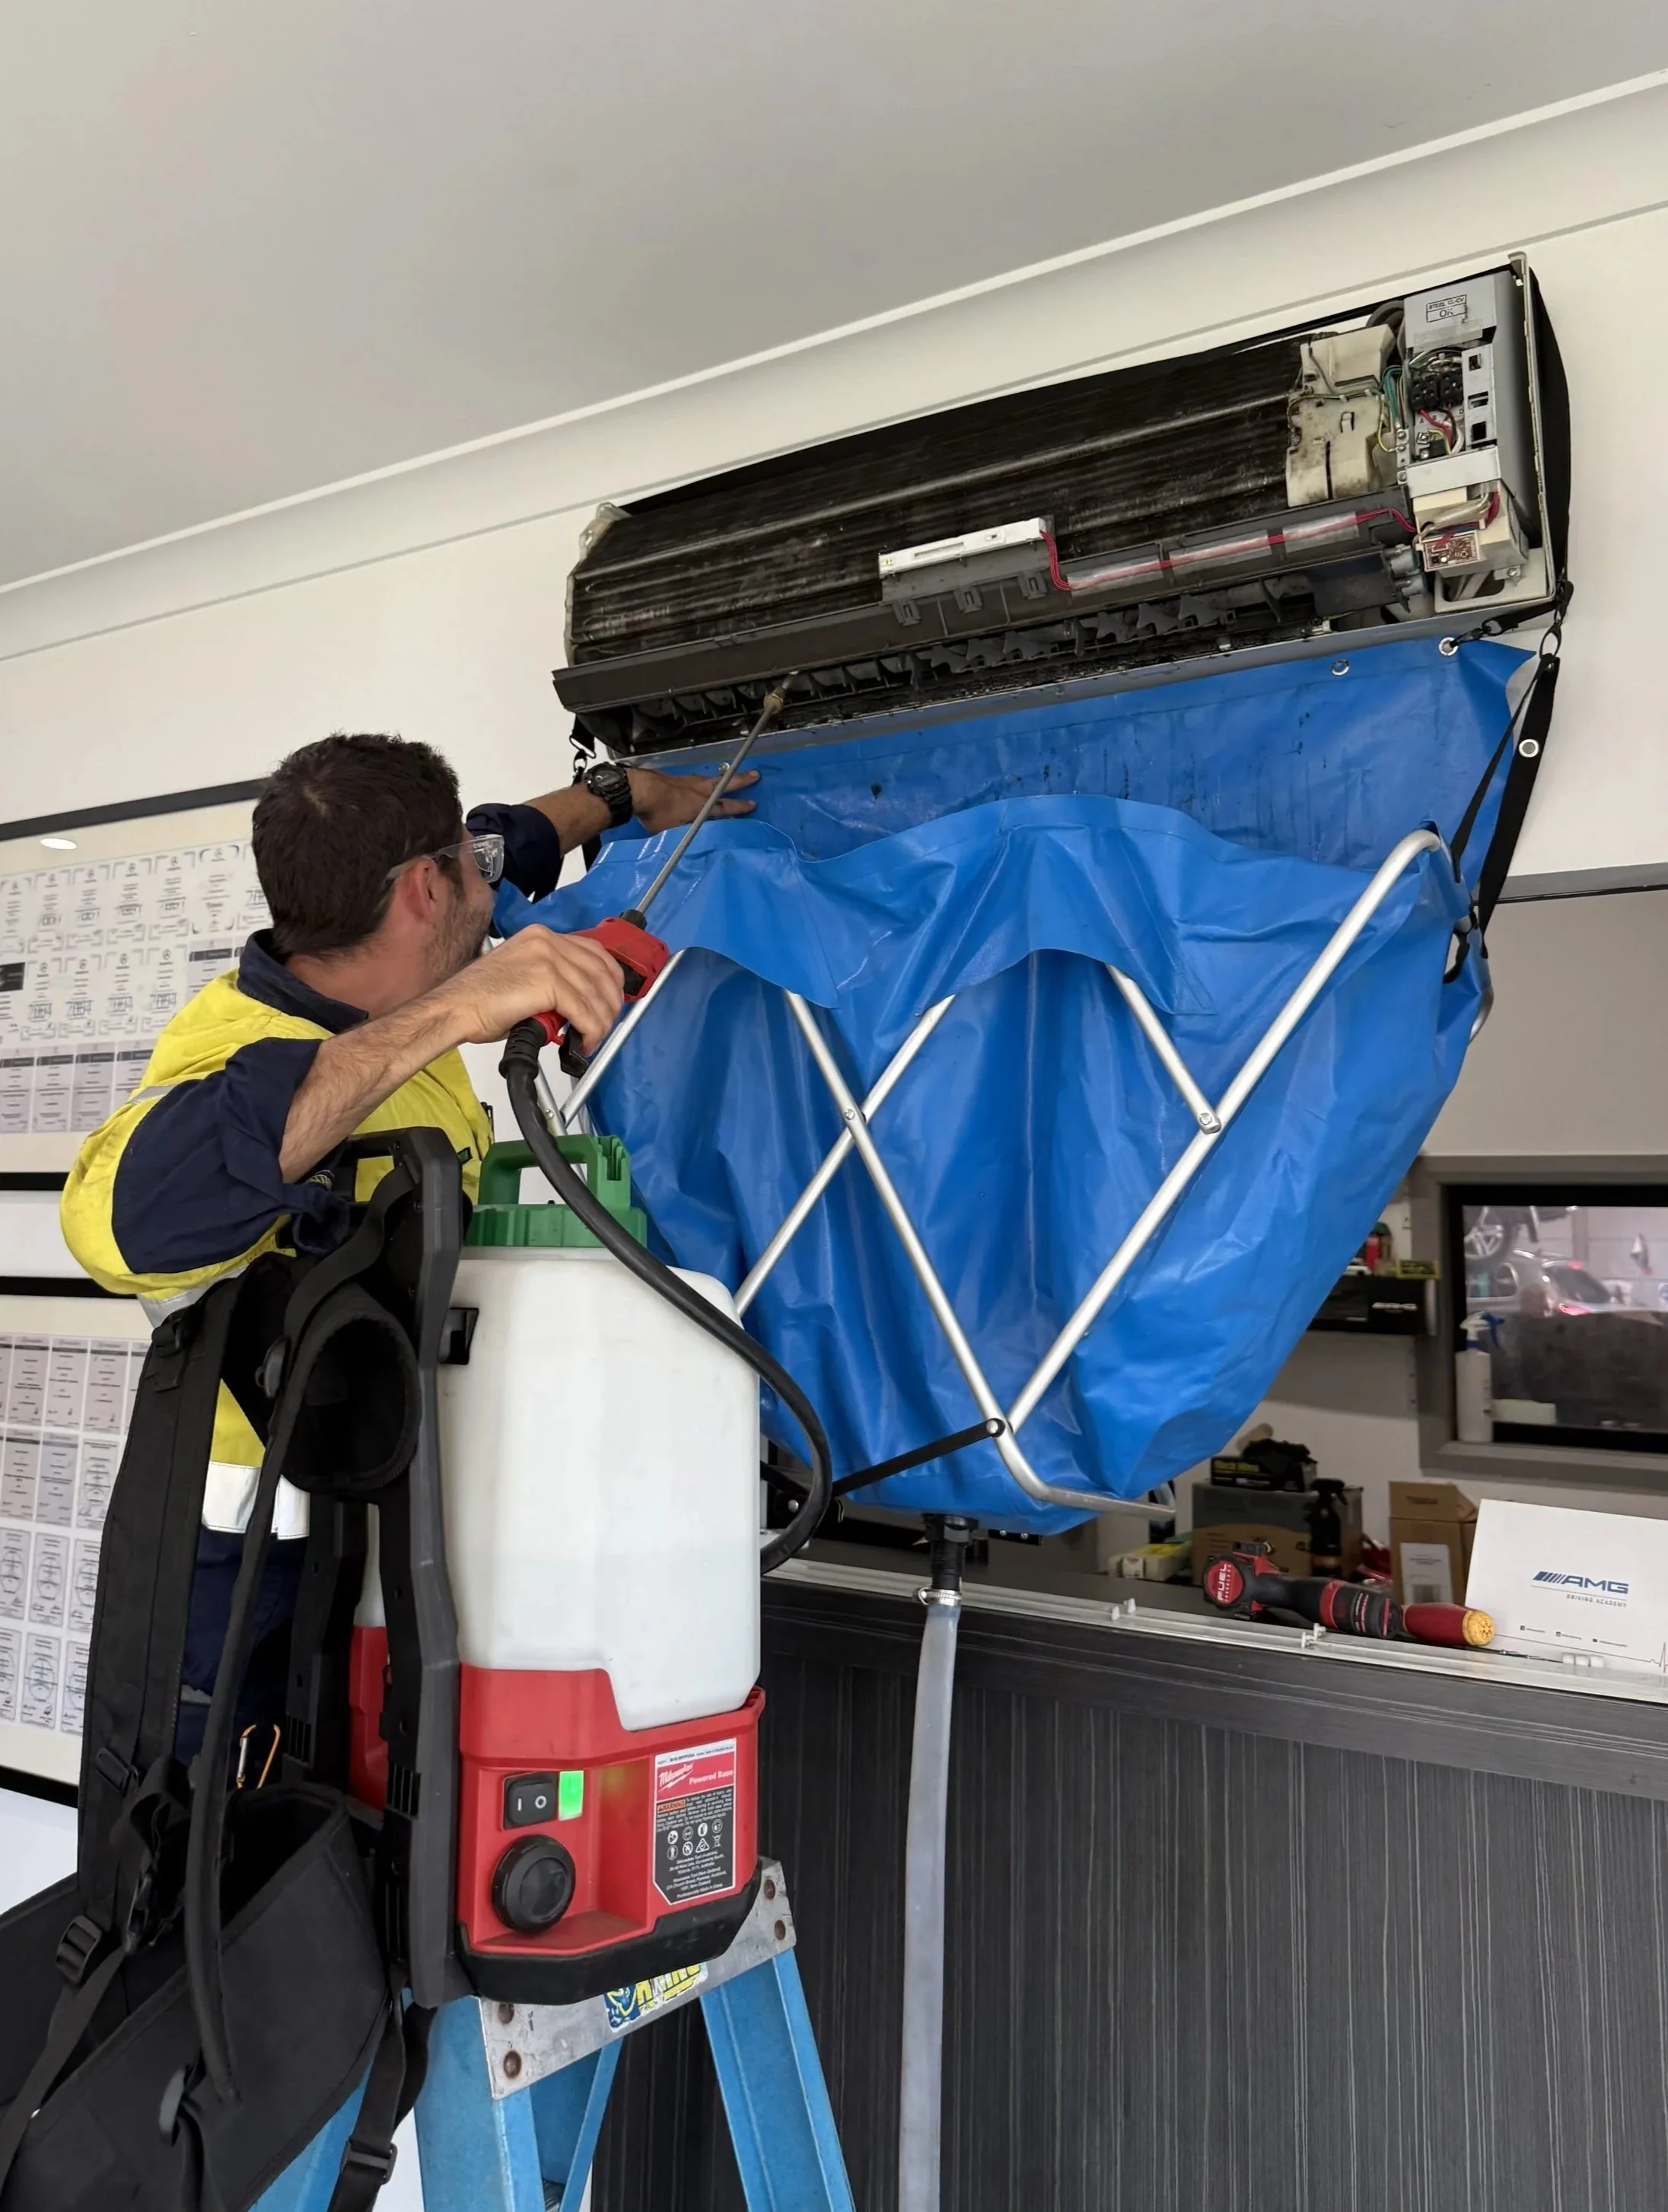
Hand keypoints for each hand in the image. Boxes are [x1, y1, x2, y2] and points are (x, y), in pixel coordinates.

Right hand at [436, 926, 624, 1052]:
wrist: (454, 1009)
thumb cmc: (479, 1001)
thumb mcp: (524, 978)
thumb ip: (554, 982)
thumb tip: (579, 1005)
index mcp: (541, 936)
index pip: (594, 951)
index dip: (610, 978)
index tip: (613, 999)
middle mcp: (547, 941)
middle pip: (601, 971)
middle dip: (610, 1003)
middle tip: (607, 1025)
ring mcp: (548, 959)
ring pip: (595, 994)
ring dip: (601, 1022)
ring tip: (594, 1040)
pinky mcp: (547, 982)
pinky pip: (583, 1011)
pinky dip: (590, 1030)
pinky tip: (584, 1042)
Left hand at [627, 764, 758, 835]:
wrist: (639, 790)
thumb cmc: (657, 814)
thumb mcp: (673, 831)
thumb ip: (684, 835)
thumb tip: (688, 846)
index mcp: (702, 807)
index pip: (725, 807)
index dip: (740, 807)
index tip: (752, 804)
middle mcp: (699, 791)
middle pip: (725, 784)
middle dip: (741, 780)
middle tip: (755, 774)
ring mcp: (688, 782)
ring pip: (711, 779)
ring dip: (723, 777)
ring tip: (730, 776)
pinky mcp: (677, 778)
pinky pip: (696, 778)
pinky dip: (703, 779)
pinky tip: (700, 781)